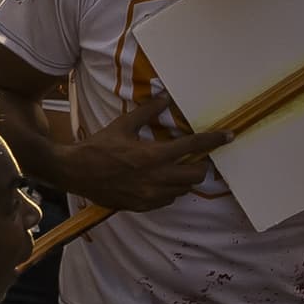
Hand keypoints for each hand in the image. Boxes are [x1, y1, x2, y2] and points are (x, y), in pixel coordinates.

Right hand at [43, 86, 224, 213]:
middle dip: (200, 165)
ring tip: (175, 168)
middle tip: (195, 158)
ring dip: (185, 178)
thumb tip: (166, 98)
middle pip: (196, 175)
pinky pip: (168, 200)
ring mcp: (149, 195)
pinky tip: (160, 181)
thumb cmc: (98, 146)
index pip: (192, 147)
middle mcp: (155, 178)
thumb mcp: (123, 125)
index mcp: (152, 155)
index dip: (213, 140)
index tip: (228, 136)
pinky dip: (170, 190)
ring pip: (183, 189)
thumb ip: (148, 112)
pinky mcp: (142, 206)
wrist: (75, 173)